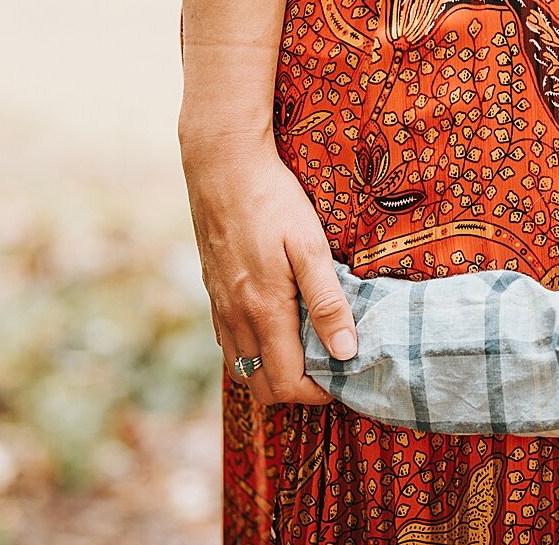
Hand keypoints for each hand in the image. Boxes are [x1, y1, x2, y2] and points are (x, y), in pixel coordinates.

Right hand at [183, 140, 357, 404]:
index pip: (288, 382)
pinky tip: (277, 329)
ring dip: (274, 372)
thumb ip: (328, 301)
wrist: (222, 165)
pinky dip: (254, 352)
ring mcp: (219, 306)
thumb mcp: (310, 246)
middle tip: (329, 371)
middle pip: (262, 386)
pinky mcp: (212, 292)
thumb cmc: (273, 199)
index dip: (318, 394)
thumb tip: (346, 352)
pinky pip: (229, 342)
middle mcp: (235, 317)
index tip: (344, 380)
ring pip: (242, 367)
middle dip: (296, 390)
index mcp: (263, 309)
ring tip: (308, 352)